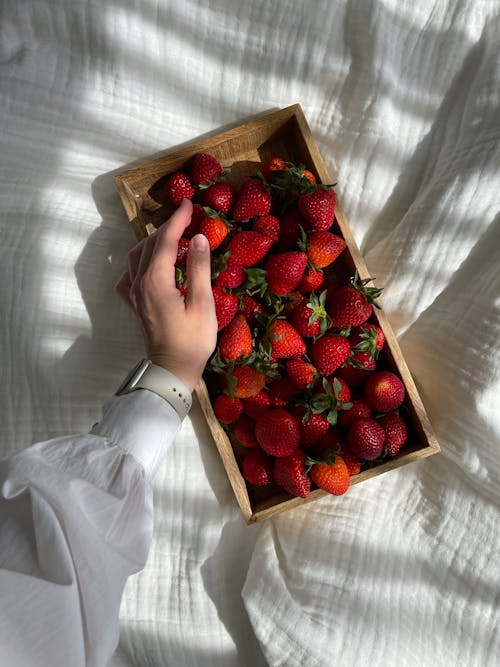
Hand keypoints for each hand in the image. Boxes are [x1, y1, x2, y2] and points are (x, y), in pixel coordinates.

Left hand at [116, 199, 216, 391]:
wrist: (172, 370)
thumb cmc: (192, 341)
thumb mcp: (202, 304)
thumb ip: (199, 268)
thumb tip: (199, 238)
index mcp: (155, 281)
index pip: (165, 241)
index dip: (177, 220)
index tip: (189, 204)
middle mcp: (139, 284)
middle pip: (148, 245)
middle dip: (166, 228)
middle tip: (186, 218)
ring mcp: (134, 295)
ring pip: (137, 257)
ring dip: (153, 242)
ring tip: (173, 237)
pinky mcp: (136, 304)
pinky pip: (130, 275)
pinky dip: (140, 262)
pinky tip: (151, 264)